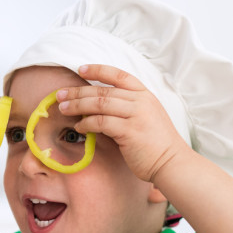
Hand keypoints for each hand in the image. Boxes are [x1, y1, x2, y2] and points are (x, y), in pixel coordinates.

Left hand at [56, 64, 189, 182]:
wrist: (172, 162)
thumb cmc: (156, 144)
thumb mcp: (146, 117)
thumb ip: (127, 108)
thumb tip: (96, 106)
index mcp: (145, 95)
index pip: (119, 75)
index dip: (98, 70)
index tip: (80, 69)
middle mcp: (141, 101)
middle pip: (103, 90)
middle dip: (78, 92)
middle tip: (60, 95)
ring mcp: (136, 115)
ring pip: (99, 103)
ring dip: (78, 106)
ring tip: (63, 109)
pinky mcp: (130, 131)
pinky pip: (101, 122)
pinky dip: (87, 123)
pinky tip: (79, 127)